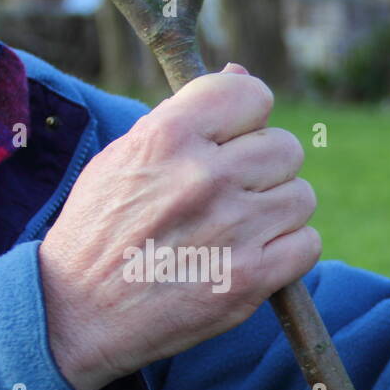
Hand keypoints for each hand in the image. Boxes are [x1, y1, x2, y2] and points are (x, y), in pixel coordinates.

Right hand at [40, 65, 320, 389]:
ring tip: (239, 228)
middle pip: (286, 149)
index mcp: (169, 137)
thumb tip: (240, 77)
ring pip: (302, 197)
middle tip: (232, 194)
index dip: (249, 117)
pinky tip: (255, 256)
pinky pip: (308, 244)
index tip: (236, 138)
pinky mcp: (253, 278)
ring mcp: (233, 229)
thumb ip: (186, 117)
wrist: (81, 312)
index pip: (252, 95)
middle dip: (265, 170)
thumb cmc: (104, 228)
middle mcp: (205, 177)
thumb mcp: (126, 157)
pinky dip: (290, 251)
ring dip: (279, 212)